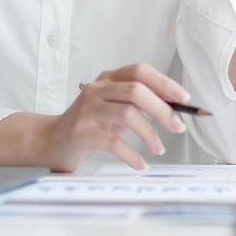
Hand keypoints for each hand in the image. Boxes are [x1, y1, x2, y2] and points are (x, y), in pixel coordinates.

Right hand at [40, 63, 190, 171]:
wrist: (52, 141)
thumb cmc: (91, 125)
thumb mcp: (115, 109)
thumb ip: (140, 105)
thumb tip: (176, 110)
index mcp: (108, 79)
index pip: (140, 71)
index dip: (164, 83)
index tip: (183, 99)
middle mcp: (97, 89)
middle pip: (136, 91)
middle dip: (162, 110)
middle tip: (178, 128)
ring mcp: (87, 110)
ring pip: (126, 114)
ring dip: (149, 134)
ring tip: (159, 149)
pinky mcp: (80, 132)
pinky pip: (112, 142)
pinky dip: (131, 154)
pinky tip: (140, 164)